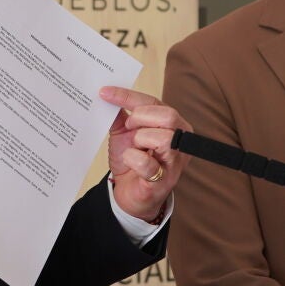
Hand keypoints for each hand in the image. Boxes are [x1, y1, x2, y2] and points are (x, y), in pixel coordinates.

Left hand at [100, 86, 190, 221]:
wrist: (128, 192)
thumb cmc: (131, 161)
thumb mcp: (124, 133)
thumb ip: (120, 115)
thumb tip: (107, 93)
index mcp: (172, 124)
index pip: (154, 102)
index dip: (128, 96)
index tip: (105, 92)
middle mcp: (179, 141)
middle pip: (168, 116)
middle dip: (141, 117)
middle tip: (127, 127)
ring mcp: (175, 161)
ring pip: (164, 138)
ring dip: (140, 139)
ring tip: (132, 146)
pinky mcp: (164, 180)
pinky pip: (149, 164)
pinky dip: (133, 159)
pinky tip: (130, 161)